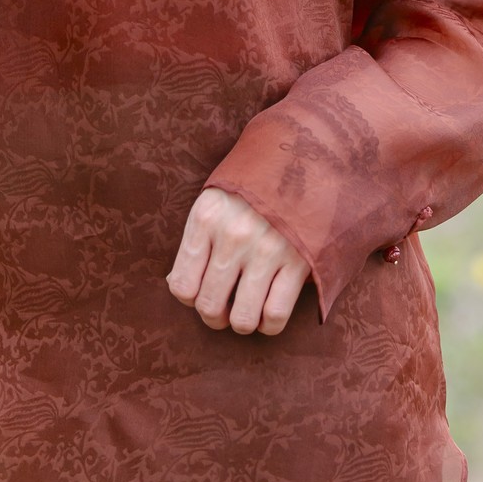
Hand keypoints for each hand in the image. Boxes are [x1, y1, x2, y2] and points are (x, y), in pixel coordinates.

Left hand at [166, 188, 310, 336]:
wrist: (304, 157)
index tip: (203, 290)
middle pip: (209, 306)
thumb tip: (178, 287)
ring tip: (246, 310)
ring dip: (241, 323)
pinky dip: (269, 324)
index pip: (182, 285)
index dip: (190, 299)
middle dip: (214, 317)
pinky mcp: (299, 260)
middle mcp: (233, 235)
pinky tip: (269, 310)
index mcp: (206, 217)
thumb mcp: (215, 200)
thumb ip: (197, 240)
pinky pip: (275, 315)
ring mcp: (267, 249)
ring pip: (242, 319)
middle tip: (224, 308)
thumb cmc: (253, 185)